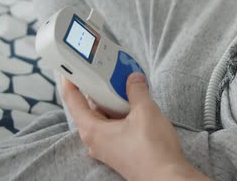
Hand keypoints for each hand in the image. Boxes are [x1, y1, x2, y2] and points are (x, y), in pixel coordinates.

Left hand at [61, 73, 206, 179]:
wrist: (167, 177)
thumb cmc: (152, 150)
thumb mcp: (145, 111)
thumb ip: (137, 91)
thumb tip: (133, 78)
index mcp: (93, 130)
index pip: (73, 101)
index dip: (71, 81)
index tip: (70, 67)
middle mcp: (96, 140)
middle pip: (89, 108)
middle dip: (97, 89)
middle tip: (105, 71)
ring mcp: (108, 147)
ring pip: (104, 118)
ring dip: (112, 102)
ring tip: (124, 85)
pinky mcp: (120, 151)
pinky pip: (115, 127)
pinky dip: (121, 114)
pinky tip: (134, 106)